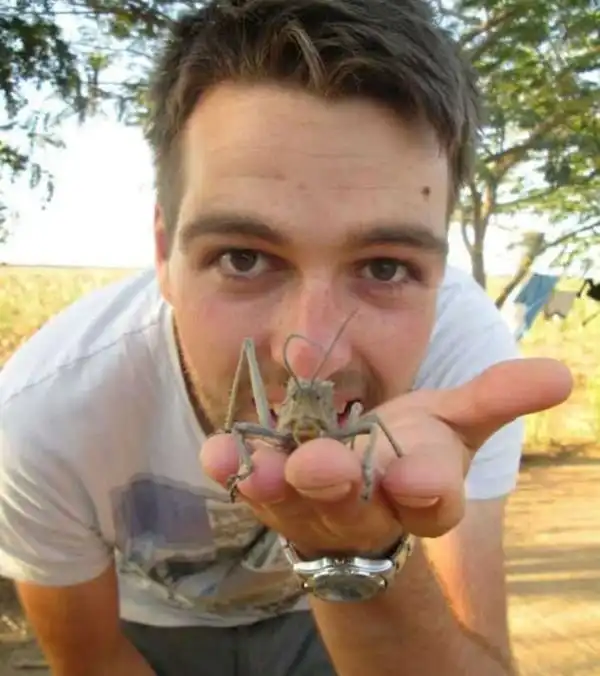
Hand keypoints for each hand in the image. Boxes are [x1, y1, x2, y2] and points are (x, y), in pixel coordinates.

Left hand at [200, 358, 571, 556]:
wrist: (360, 480)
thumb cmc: (410, 448)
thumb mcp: (453, 422)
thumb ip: (495, 398)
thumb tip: (561, 374)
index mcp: (421, 492)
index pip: (432, 501)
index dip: (427, 491)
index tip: (419, 478)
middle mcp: (368, 507)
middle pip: (356, 502)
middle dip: (341, 484)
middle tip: (321, 466)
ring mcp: (315, 505)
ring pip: (296, 501)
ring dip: (276, 485)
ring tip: (258, 469)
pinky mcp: (275, 492)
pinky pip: (252, 482)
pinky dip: (235, 469)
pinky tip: (218, 454)